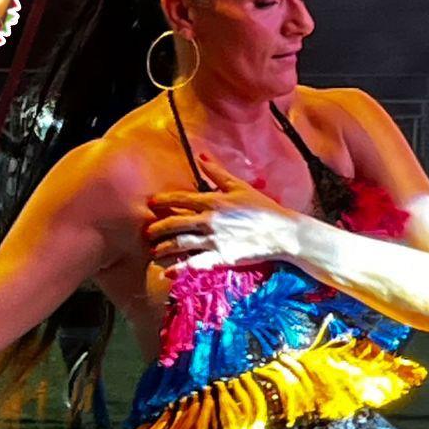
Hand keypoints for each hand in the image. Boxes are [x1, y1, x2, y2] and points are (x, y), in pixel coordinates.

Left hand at [144, 154, 297, 273]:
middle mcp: (210, 220)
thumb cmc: (262, 208)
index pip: (182, 198)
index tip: (151, 204)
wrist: (281, 232)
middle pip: (176, 222)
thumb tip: (200, 155)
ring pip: (181, 243)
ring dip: (164, 248)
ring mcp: (215, 240)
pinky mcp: (221, 258)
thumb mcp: (239, 186)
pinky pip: (195, 263)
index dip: (164, 200)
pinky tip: (168, 272)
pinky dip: (180, 268)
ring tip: (154, 251)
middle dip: (158, 228)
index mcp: (214, 200)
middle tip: (146, 232)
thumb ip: (217, 172)